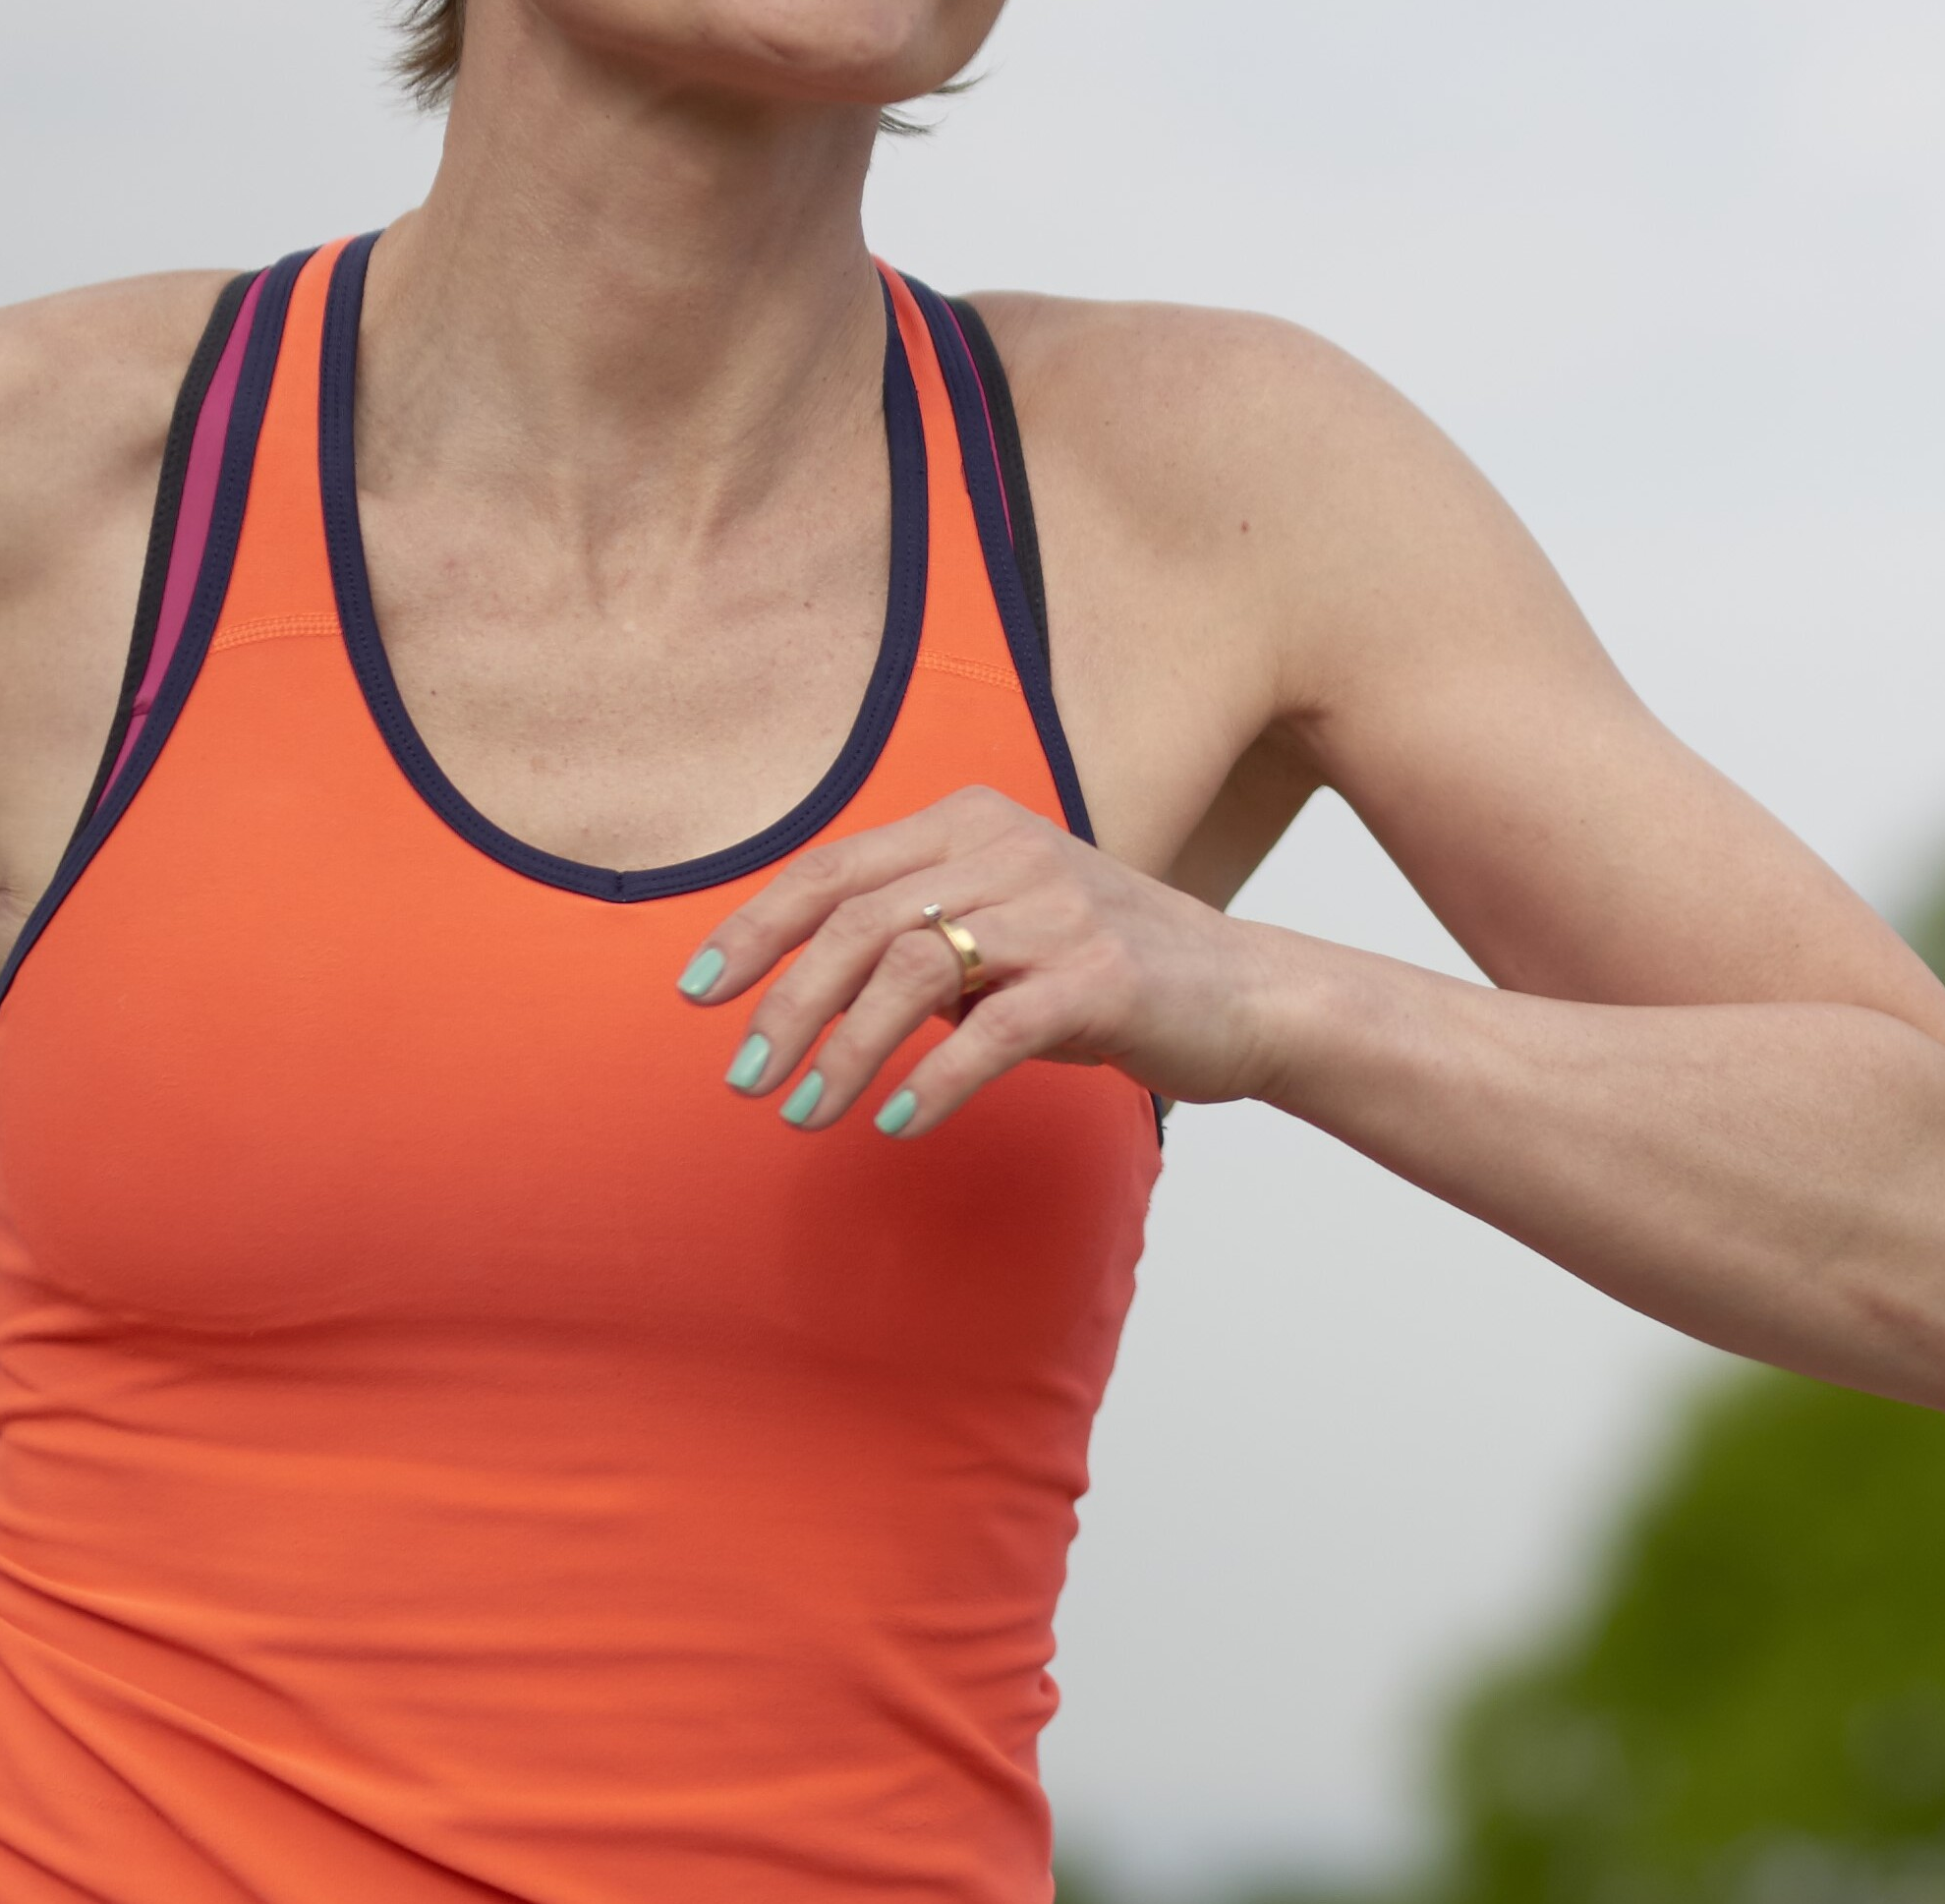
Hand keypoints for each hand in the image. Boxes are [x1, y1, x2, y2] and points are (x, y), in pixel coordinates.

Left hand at [685, 785, 1289, 1135]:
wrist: (1247, 993)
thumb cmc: (1105, 971)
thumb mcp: (1001, 932)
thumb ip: (914, 941)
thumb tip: (802, 996)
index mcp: (973, 824)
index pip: (835, 868)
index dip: (756, 928)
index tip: (698, 991)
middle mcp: (1009, 850)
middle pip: (859, 920)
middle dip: (785, 1004)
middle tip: (744, 1078)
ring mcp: (1058, 911)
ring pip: (912, 970)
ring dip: (843, 1051)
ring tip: (804, 1115)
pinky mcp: (1100, 977)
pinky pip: (993, 1029)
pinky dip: (934, 1079)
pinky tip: (896, 1121)